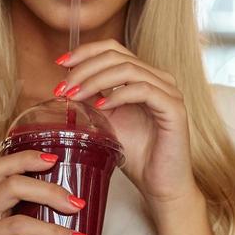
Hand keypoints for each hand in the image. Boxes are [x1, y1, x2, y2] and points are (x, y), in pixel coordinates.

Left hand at [57, 40, 199, 209]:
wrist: (160, 184)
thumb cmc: (137, 155)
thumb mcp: (107, 122)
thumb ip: (93, 100)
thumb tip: (65, 85)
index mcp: (144, 76)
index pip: (113, 49)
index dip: (85, 52)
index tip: (60, 64)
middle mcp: (159, 78)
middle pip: (117, 56)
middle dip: (84, 69)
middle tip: (63, 88)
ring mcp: (169, 91)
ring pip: (128, 69)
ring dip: (95, 81)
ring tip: (75, 96)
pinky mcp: (174, 108)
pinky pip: (143, 90)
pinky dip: (118, 95)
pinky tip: (101, 106)